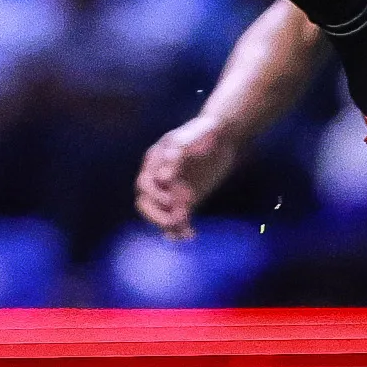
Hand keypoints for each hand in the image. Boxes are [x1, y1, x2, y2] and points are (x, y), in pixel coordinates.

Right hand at [136, 115, 238, 233]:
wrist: (222, 136)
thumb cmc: (205, 132)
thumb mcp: (192, 136)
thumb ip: (178, 152)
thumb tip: (163, 177)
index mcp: (155, 161)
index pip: (145, 185)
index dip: (157, 194)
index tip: (175, 197)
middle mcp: (159, 177)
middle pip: (146, 204)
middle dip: (158, 215)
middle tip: (176, 221)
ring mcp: (171, 189)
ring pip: (160, 214)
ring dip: (169, 226)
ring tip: (185, 233)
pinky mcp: (185, 199)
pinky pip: (178, 219)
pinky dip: (182, 229)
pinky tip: (191, 234)